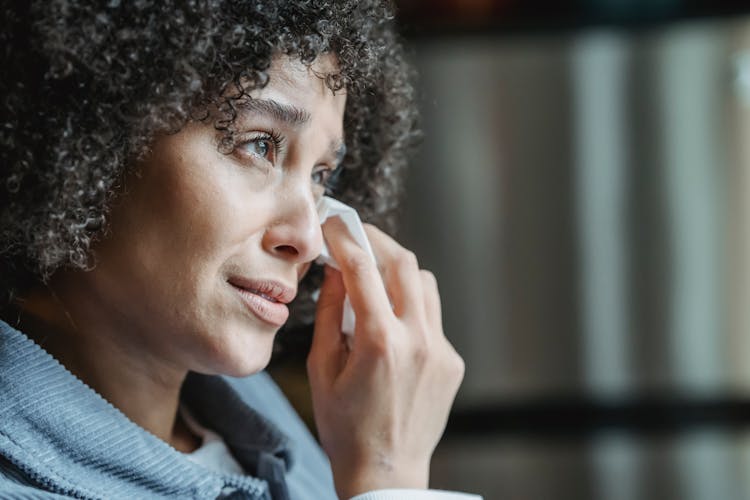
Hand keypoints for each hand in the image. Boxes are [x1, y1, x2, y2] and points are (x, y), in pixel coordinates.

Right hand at [307, 217, 464, 498]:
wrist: (386, 472)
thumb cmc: (344, 427)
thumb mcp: (321, 368)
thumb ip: (328, 314)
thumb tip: (335, 272)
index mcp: (379, 342)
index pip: (362, 269)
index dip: (345, 237)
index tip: (334, 223)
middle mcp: (417, 340)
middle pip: (404, 263)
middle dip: (377, 242)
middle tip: (356, 238)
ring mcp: (440, 350)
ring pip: (424, 284)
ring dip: (398, 272)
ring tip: (374, 280)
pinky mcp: (452, 361)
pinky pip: (432, 317)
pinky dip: (411, 308)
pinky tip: (392, 326)